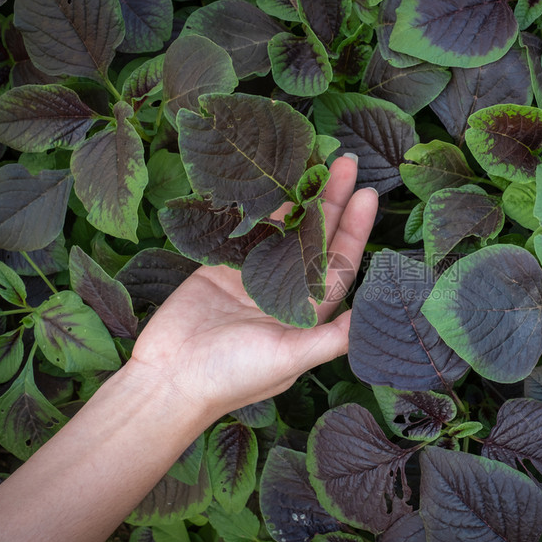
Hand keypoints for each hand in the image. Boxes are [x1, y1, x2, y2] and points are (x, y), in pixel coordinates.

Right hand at [129, 156, 377, 416]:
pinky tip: (277, 181)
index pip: (340, 264)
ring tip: (319, 163)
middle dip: (333, 203)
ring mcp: (254, 277)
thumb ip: (330, 338)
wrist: (170, 378)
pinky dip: (262, 208)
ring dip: (302, 199)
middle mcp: (286, 291)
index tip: (367, 196)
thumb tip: (372, 320)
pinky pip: (247, 231)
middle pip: (317, 240)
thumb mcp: (289, 358)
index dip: (354, 230)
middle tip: (349, 163)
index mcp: (307, 313)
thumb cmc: (234, 376)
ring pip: (285, 230)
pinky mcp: (223, 267)